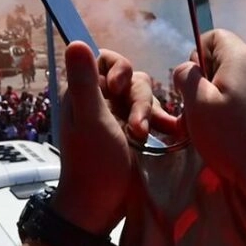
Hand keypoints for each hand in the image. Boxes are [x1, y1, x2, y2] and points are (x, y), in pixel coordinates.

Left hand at [52, 43, 172, 235]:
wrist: (99, 204)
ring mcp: (117, 114)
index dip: (118, 67)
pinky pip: (152, 114)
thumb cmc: (92, 162)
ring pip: (143, 96)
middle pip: (130, 78)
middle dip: (138, 99)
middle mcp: (99, 98)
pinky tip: (171, 132)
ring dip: (149, 113)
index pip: (104, 59)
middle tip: (136, 127)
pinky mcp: (133, 130)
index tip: (119, 86)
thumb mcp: (91, 119)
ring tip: (146, 137)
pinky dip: (160, 121)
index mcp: (82, 91)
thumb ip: (85, 82)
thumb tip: (74, 41)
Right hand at [172, 29, 245, 198]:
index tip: (192, 81)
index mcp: (242, 59)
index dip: (197, 54)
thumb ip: (185, 76)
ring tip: (213, 126)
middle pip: (225, 59)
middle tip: (198, 109)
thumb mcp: (196, 104)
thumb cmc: (232, 138)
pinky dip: (234, 110)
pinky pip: (245, 98)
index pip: (214, 36)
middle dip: (207, 80)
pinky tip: (229, 133)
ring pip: (234, 81)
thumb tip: (186, 70)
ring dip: (219, 98)